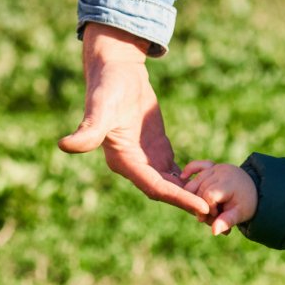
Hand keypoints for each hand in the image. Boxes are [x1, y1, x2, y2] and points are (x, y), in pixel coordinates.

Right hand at [58, 24, 208, 216]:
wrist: (116, 69)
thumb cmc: (108, 84)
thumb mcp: (101, 106)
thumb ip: (89, 129)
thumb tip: (65, 145)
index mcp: (123, 161)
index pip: (155, 187)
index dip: (178, 199)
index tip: (202, 207)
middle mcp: (134, 165)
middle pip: (166, 192)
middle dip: (190, 204)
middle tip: (217, 215)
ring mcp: (146, 159)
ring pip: (173, 185)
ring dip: (192, 196)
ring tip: (219, 204)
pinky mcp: (157, 150)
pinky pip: (176, 173)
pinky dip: (192, 181)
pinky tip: (211, 185)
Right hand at [181, 161, 257, 233]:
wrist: (254, 191)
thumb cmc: (246, 204)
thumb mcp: (239, 215)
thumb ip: (226, 221)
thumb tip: (214, 231)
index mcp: (228, 183)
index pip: (208, 195)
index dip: (208, 208)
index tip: (215, 216)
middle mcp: (221, 172)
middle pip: (200, 189)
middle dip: (200, 205)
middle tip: (208, 216)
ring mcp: (215, 168)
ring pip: (195, 182)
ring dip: (195, 196)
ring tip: (204, 208)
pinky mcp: (212, 166)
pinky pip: (197, 165)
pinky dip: (190, 170)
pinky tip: (182, 177)